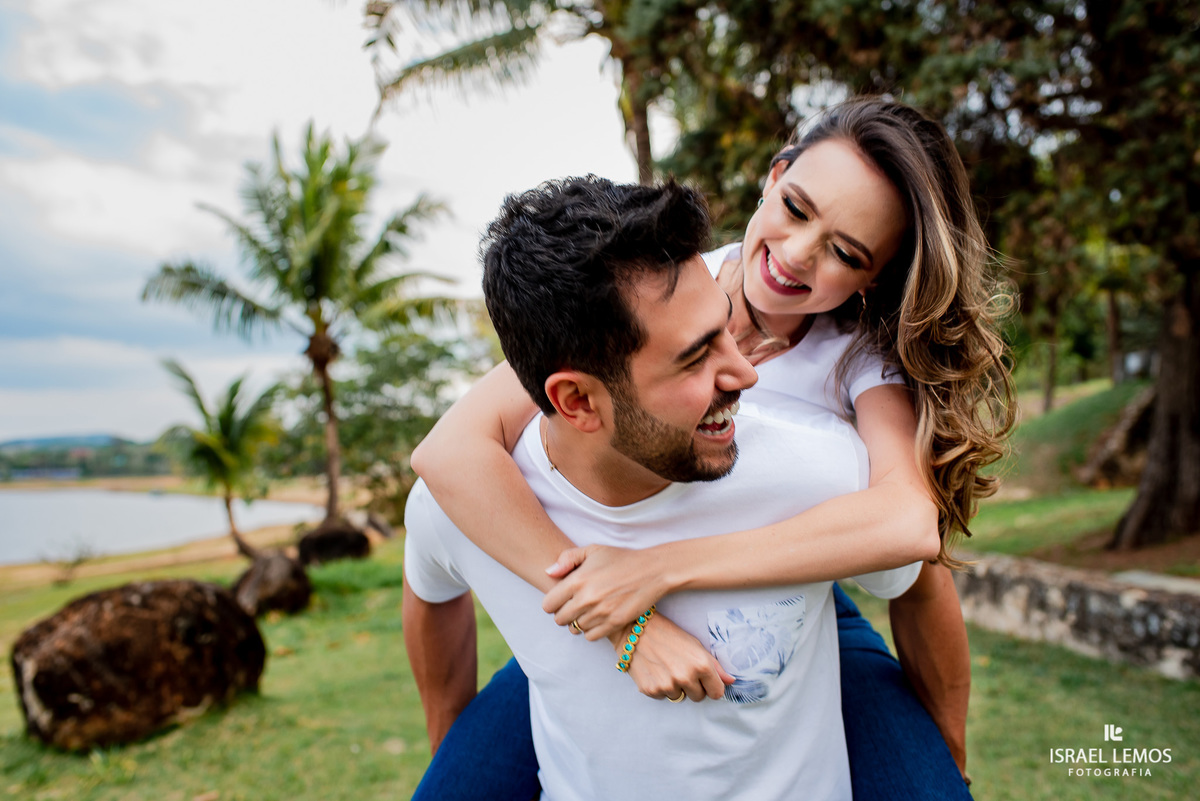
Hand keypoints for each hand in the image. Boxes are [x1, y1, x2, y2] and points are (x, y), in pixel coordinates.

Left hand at [543, 544, 671, 639]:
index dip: (552, 602)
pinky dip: (591, 630)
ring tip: (588, 611)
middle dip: (564, 613)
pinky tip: (598, 619)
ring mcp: (600, 613)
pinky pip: (591, 637)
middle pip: (559, 620)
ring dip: (578, 622)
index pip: (548, 605)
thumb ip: (567, 559)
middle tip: (574, 606)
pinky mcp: (614, 623)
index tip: (561, 599)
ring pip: (575, 629)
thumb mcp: (593, 550)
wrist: (652, 571)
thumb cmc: (621, 559)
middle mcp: (586, 599)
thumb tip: (549, 573)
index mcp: (577, 580)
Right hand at [609, 614, 734, 701]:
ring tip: (666, 668)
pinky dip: (660, 687)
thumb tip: (731, 681)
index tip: (705, 680)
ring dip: (675, 687)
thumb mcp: (695, 645)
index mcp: (701, 665)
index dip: (711, 686)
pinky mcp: (651, 690)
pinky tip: (655, 671)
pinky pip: (663, 697)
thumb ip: (715, 666)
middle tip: (681, 669)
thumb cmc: (668, 634)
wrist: (636, 630)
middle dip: (693, 687)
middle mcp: (686, 677)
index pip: (717, 693)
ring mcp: (667, 685)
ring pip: (679, 698)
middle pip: (699, 697)